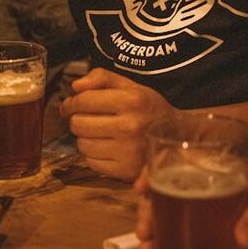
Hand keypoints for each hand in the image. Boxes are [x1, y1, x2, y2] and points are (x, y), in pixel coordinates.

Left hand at [60, 68, 174, 179]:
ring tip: (100, 134)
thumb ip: (102, 78)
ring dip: (85, 138)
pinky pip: (91, 162)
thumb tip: (75, 86)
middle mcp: (129, 126)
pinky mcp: (125, 170)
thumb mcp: (131, 86)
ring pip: (82, 144)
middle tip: (87, 120)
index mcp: (131, 101)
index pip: (83, 101)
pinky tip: (107, 148)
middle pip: (78, 124)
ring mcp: (127, 150)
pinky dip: (94, 155)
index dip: (71, 103)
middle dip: (78, 120)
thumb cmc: (149, 108)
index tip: (70, 106)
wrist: (178, 136)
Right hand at [134, 161, 247, 248]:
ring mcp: (208, 204)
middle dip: (149, 212)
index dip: (152, 171)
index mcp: (215, 166)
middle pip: (165, 190)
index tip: (140, 190)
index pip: (173, 160)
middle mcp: (205, 182)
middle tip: (143, 236)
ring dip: (154, 230)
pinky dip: (169, 241)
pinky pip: (185, 230)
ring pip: (170, 211)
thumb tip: (241, 239)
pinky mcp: (213, 226)